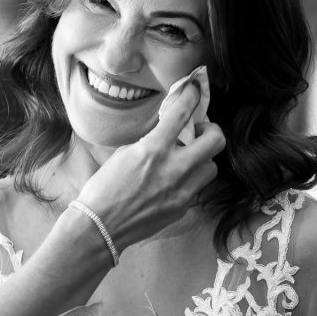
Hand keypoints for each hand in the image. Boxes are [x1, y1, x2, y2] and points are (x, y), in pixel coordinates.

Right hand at [75, 82, 225, 250]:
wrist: (100, 226)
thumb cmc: (104, 188)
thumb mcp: (125, 154)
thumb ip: (151, 141)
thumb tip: (167, 133)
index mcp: (154, 149)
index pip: (183, 113)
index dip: (192, 95)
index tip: (194, 89)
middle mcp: (174, 168)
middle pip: (216, 140)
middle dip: (211, 129)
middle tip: (198, 131)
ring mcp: (182, 190)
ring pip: (212, 166)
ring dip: (202, 158)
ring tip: (186, 158)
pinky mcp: (183, 207)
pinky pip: (197, 187)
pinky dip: (189, 179)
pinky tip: (173, 181)